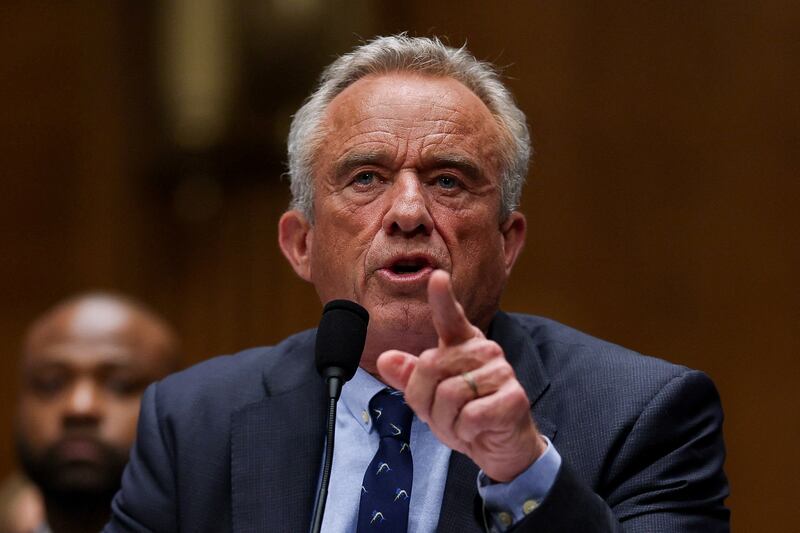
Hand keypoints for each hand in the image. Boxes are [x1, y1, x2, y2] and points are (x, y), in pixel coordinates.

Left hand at [377, 270, 545, 481]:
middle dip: (426, 401)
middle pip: (430, 366)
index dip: (442, 297)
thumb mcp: (429, 398)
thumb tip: (385, 359)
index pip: (450, 316)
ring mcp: (502, 371)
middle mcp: (484, 350)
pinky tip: (477, 430)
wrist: (502, 447)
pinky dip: (465, 432)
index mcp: (462, 343)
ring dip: (446, 421)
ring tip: (461, 424)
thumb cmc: (465, 415)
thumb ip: (409, 376)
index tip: (437, 276)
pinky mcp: (514, 398)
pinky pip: (469, 416)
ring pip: (448, 395)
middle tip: (443, 415)